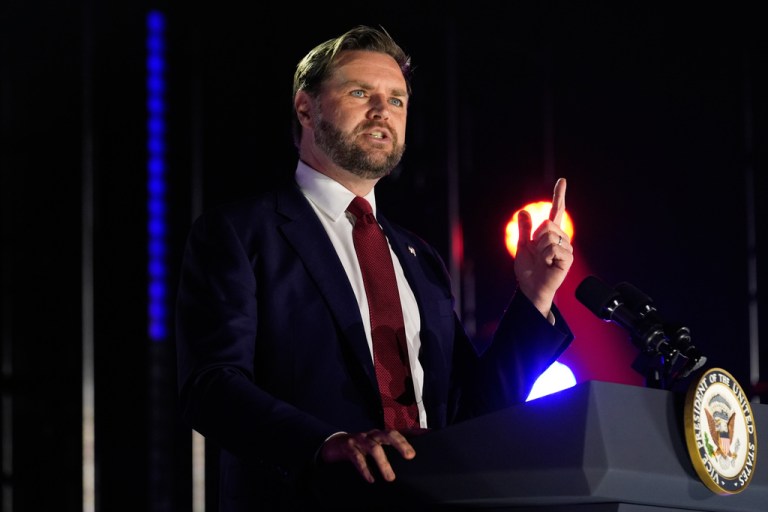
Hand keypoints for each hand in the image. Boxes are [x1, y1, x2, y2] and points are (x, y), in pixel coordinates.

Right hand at [319, 428, 423, 482]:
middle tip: (410, 456)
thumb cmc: (360, 448)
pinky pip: (357, 458)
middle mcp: (372, 434)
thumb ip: (390, 450)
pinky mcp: (348, 448)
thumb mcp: (376, 446)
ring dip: (383, 463)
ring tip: (390, 478)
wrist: (334, 445)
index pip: (400, 431)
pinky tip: (371, 479)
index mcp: (381, 434)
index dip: (414, 432)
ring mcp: (360, 440)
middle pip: (388, 434)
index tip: (429, 435)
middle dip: (400, 444)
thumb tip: (411, 456)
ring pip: (374, 448)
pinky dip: (365, 469)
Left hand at [514, 178, 572, 316]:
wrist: (530, 287)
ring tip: (543, 260)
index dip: (559, 195)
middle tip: (537, 253)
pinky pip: (552, 248)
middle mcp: (561, 238)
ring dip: (539, 249)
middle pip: (547, 224)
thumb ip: (524, 229)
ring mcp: (566, 248)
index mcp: (550, 234)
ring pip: (548, 236)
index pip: (556, 211)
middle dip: (536, 238)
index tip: (562, 180)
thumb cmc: (528, 269)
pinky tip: (548, 265)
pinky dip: (545, 257)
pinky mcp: (567, 258)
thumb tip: (523, 211)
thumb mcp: (522, 246)